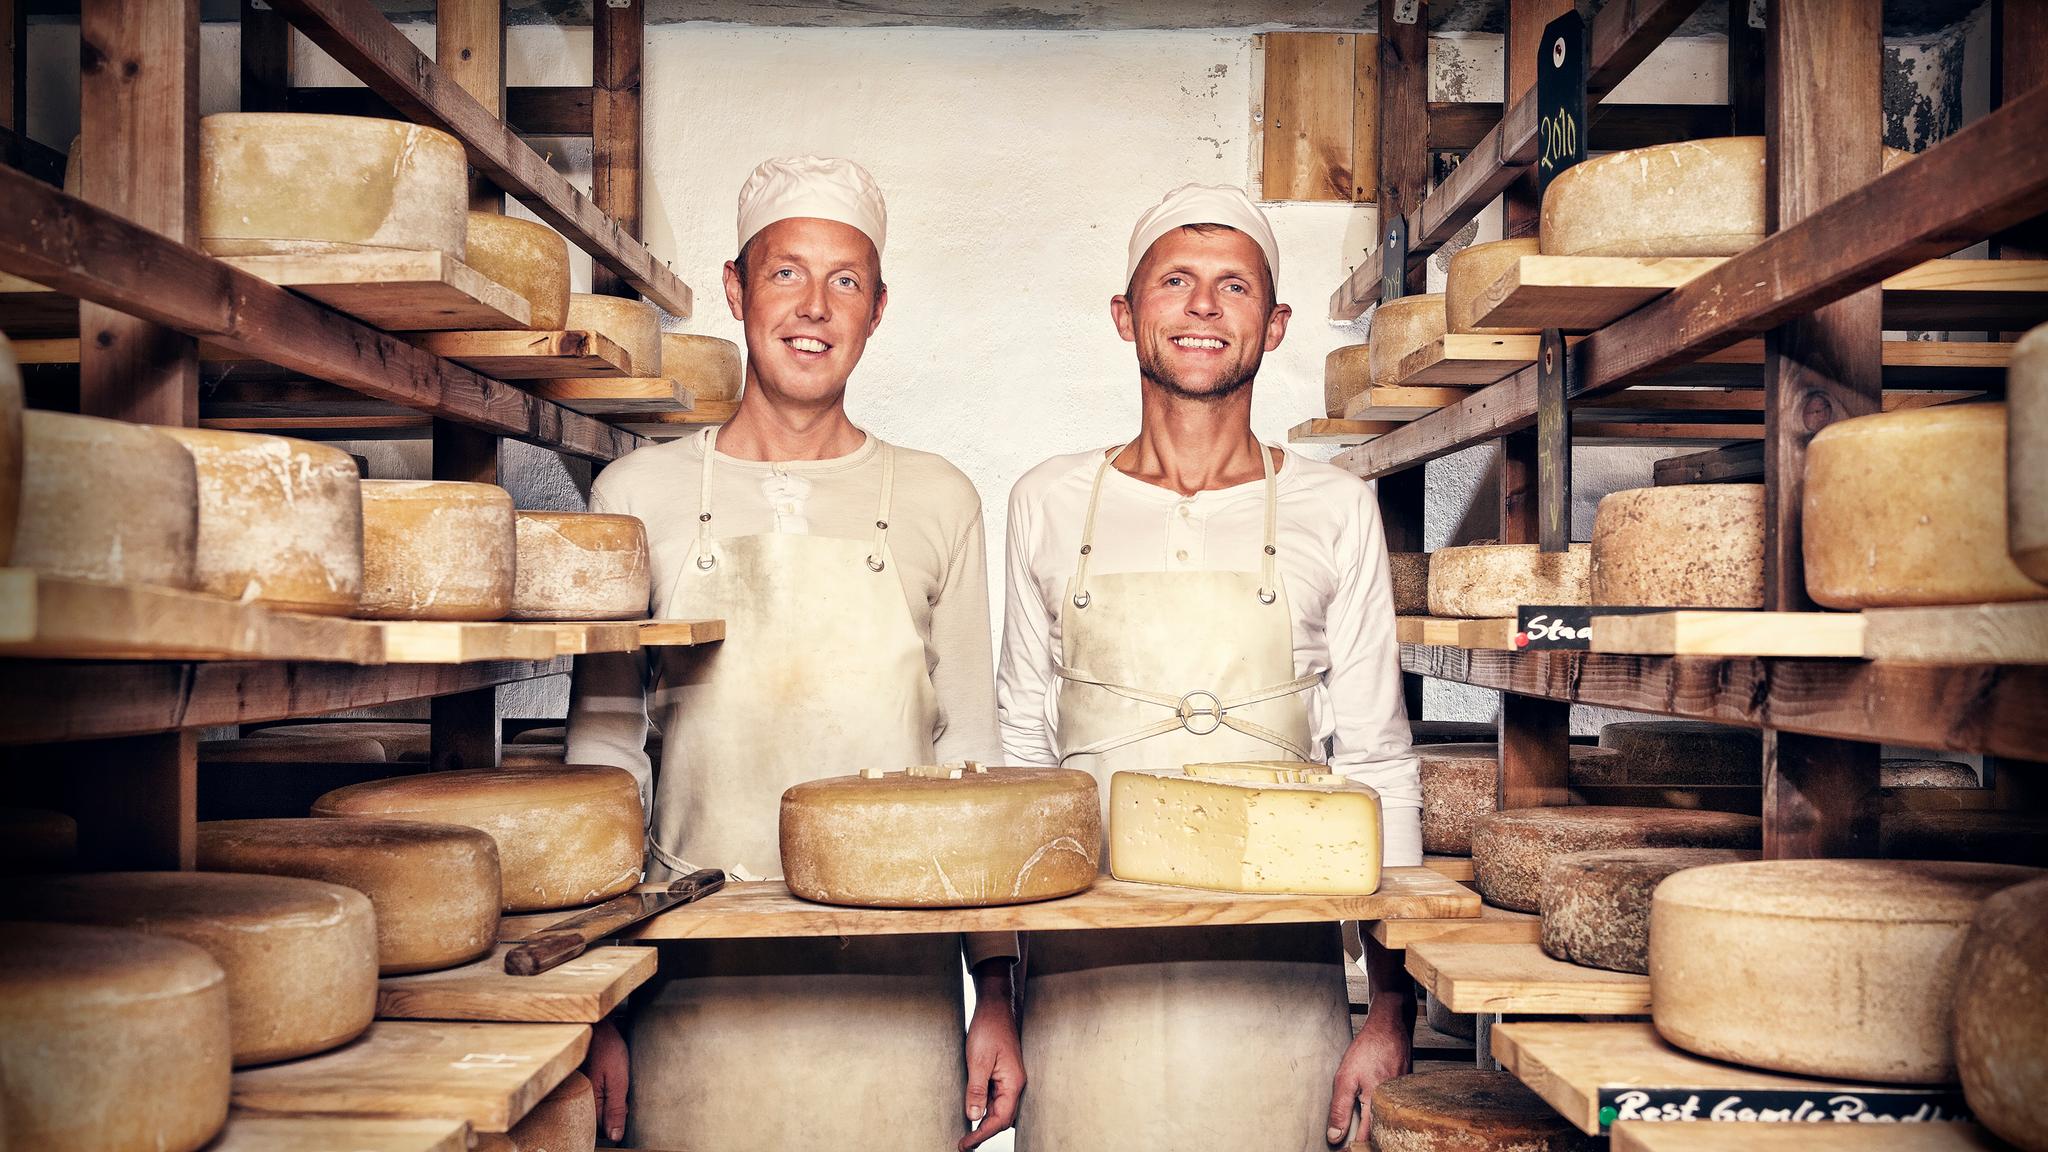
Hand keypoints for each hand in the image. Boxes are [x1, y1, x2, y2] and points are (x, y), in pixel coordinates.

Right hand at [584, 1016, 628, 1142]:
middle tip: (622, 1093)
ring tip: (617, 1082)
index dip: (617, 1120)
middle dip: (613, 1112)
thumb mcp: (619, 1081)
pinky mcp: (585, 1082)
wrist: (599, 1026)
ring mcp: (582, 1089)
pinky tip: (612, 1078)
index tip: (625, 1106)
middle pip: (599, 1119)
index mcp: (589, 1100)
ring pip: (599, 1107)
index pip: (602, 1127)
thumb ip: (616, 1109)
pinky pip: (597, 1096)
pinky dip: (607, 1092)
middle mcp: (582, 1097)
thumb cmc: (608, 1049)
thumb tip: (615, 1136)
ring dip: (611, 1101)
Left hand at [959, 993, 1024, 1149]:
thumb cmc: (988, 1030)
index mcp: (1013, 1083)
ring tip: (967, 1134)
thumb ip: (976, 1090)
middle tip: (964, 1144)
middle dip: (984, 1133)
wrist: (994, 1009)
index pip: (1000, 1119)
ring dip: (985, 1123)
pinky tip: (974, 1112)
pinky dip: (986, 1110)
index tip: (965, 1144)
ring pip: (1000, 1110)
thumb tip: (973, 1116)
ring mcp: (1009, 1080)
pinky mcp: (1002, 1075)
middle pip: (1003, 1119)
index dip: (982, 1134)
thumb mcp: (978, 1060)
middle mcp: (1015, 1084)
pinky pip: (996, 1099)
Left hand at [1325, 995, 1411, 1146]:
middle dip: (1364, 1140)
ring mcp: (1401, 1099)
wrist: (1390, 1027)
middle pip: (1378, 1134)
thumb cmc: (1369, 1049)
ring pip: (1386, 1122)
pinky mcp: (1404, 1091)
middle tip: (1349, 1143)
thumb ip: (1339, 1108)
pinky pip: (1392, 1109)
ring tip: (1359, 1130)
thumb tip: (1334, 1135)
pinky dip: (1381, 1113)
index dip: (1353, 1148)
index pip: (1365, 1139)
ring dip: (1373, 1128)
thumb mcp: (1345, 1078)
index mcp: (1376, 1105)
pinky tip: (1372, 1110)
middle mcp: (1392, 1105)